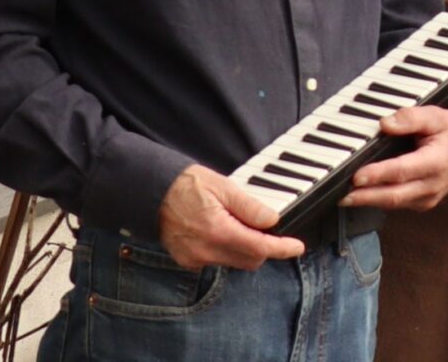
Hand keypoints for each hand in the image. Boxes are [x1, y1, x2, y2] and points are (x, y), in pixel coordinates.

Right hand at [158, 165, 305, 270]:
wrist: (151, 192)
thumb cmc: (186, 185)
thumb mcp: (224, 187)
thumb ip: (249, 207)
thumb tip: (272, 220)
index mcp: (218, 231)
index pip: (260, 248)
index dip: (282, 249)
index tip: (296, 247)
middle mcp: (205, 250)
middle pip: (250, 260)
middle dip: (264, 248)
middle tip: (266, 228)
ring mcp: (194, 258)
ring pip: (234, 262)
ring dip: (245, 249)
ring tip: (239, 224)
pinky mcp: (186, 260)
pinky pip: (216, 261)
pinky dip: (226, 250)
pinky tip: (222, 232)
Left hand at [340, 106, 447, 210]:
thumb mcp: (437, 116)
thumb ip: (412, 117)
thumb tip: (385, 124)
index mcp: (438, 162)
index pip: (404, 171)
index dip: (379, 174)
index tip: (357, 176)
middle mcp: (433, 184)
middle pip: (395, 195)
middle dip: (366, 197)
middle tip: (341, 195)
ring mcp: (429, 197)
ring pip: (394, 203)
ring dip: (369, 201)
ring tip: (344, 197)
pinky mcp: (423, 203)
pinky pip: (398, 204)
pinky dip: (379, 200)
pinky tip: (363, 195)